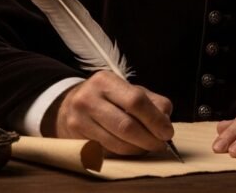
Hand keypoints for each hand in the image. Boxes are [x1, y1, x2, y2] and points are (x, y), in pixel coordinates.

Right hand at [43, 71, 173, 155]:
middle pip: (127, 126)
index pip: (136, 101)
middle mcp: (88, 98)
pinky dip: (124, 153)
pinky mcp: (76, 139)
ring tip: (147, 146)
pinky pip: (108, 152)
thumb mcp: (127, 90)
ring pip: (117, 144)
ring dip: (138, 149)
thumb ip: (152, 102)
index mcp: (105, 81)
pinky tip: (130, 148)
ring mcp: (79, 120)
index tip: (167, 132)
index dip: (155, 119)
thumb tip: (165, 122)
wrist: (68, 107)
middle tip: (161, 144)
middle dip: (149, 139)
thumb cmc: (106, 98)